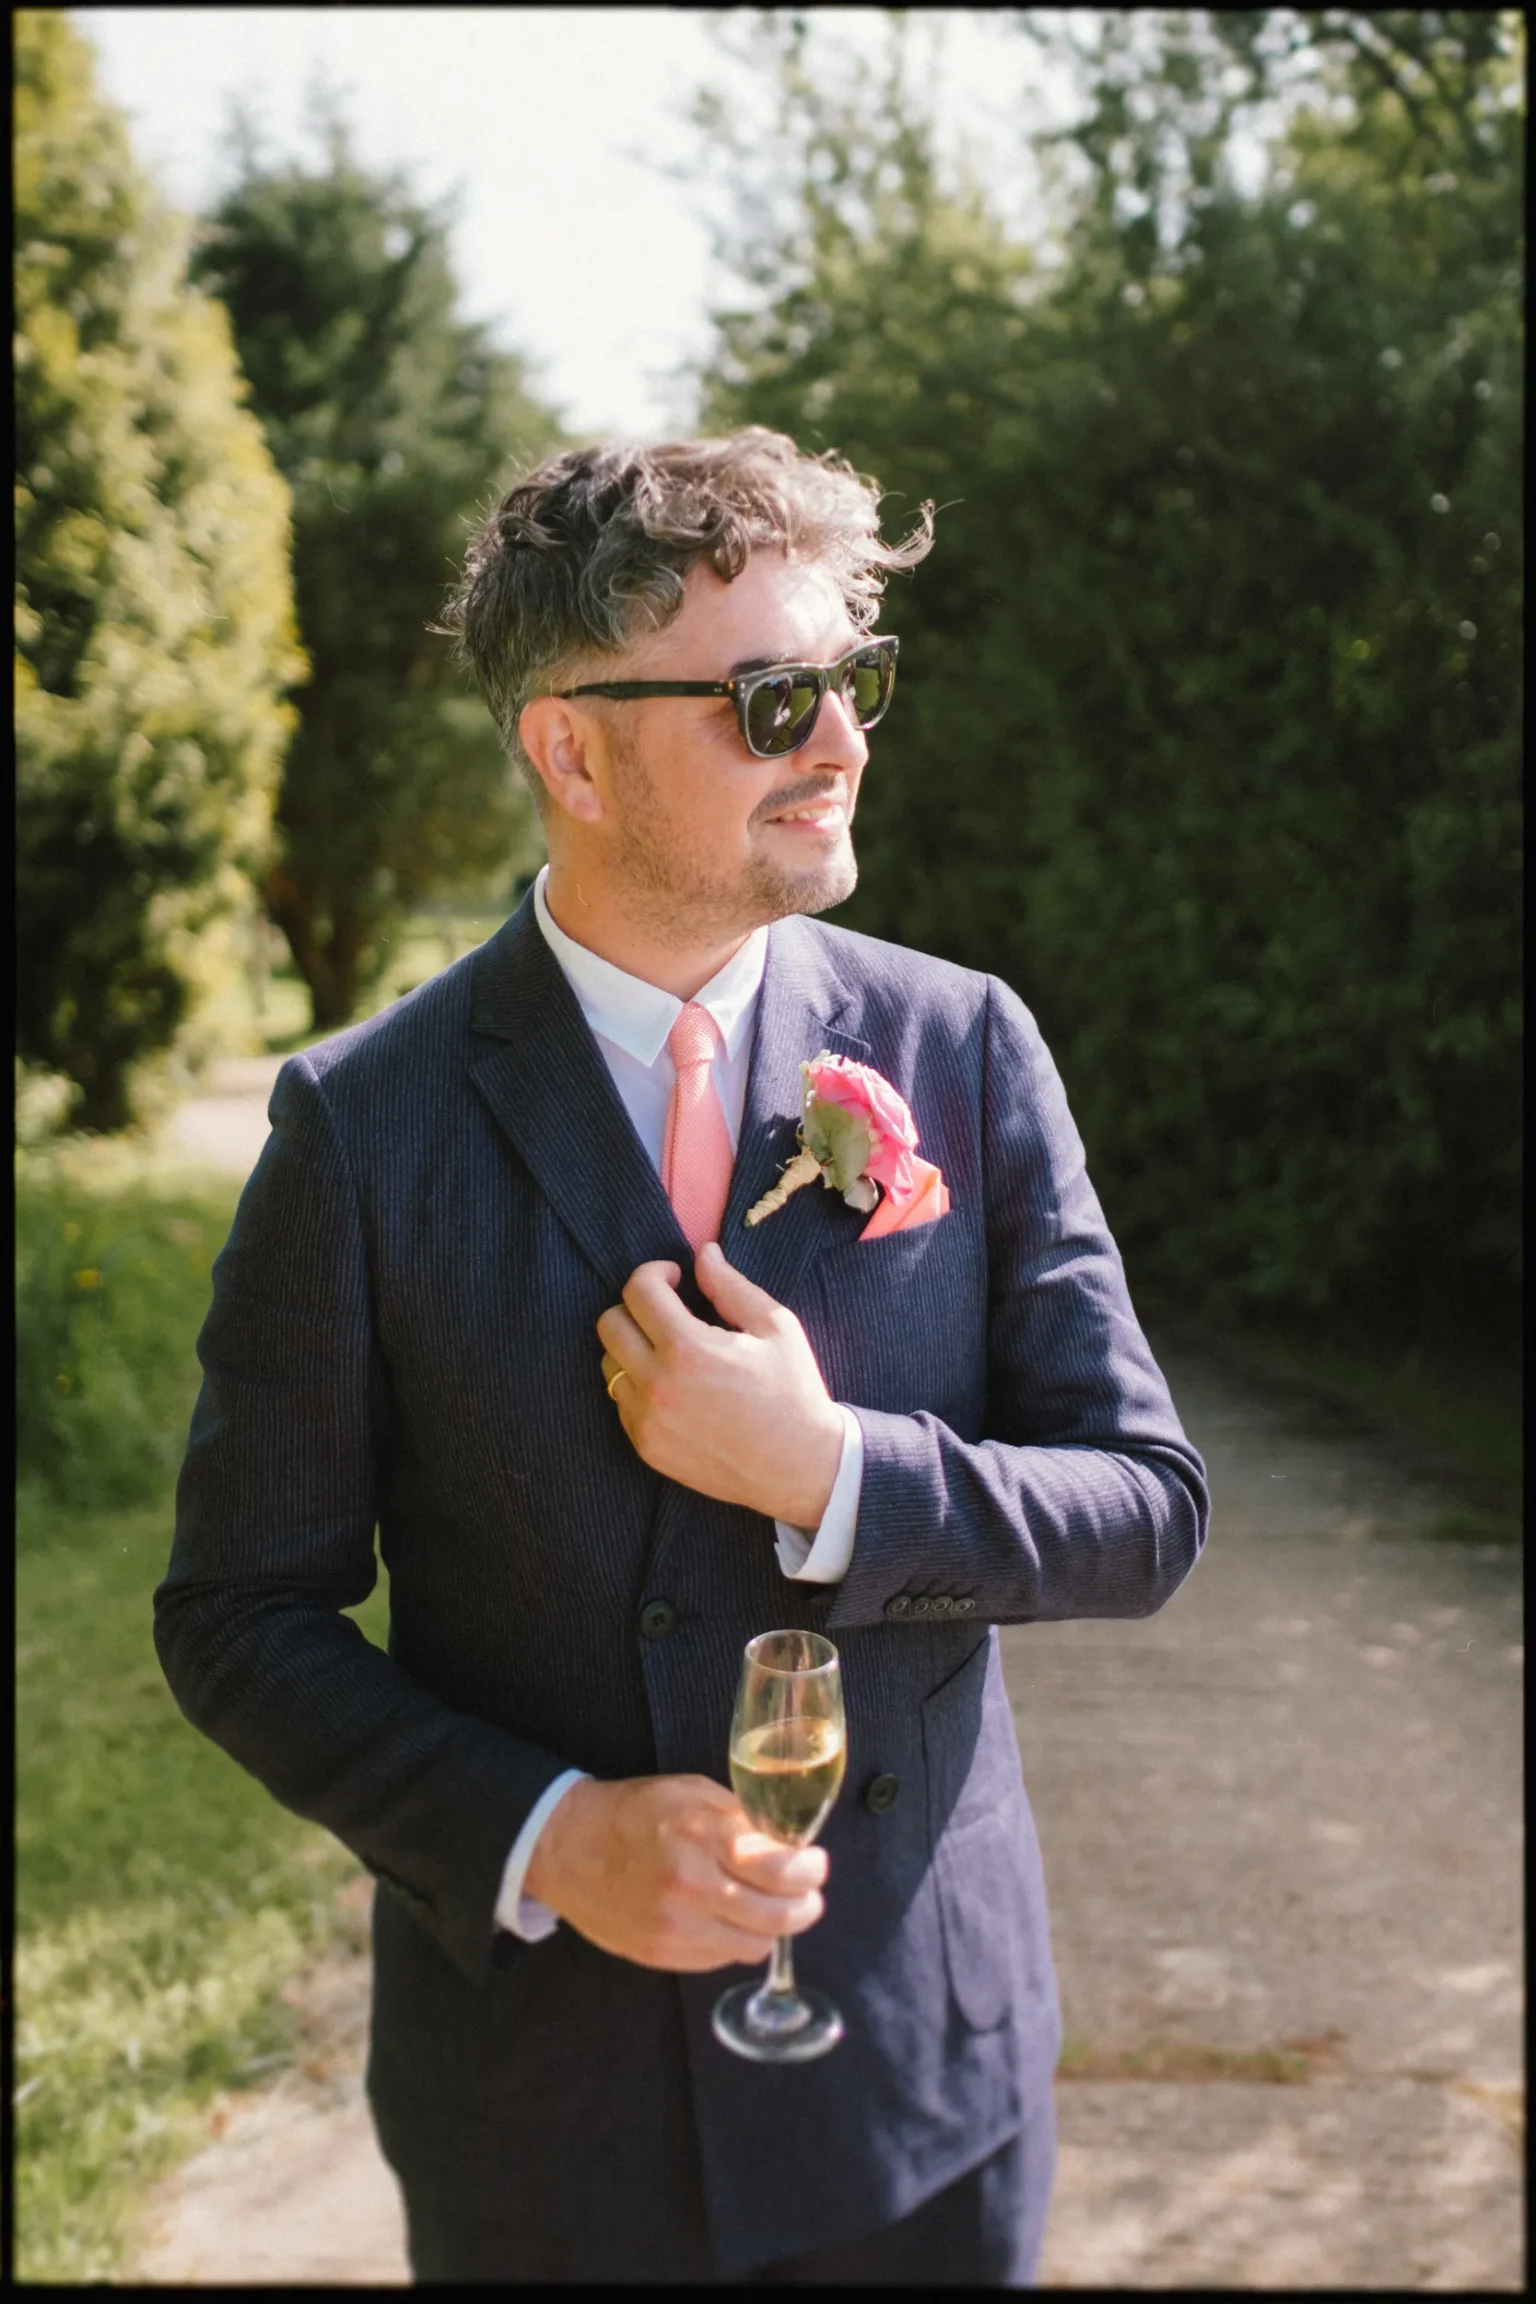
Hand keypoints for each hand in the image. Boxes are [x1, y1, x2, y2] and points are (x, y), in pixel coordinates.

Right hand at [523, 1773, 828, 1971]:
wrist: (569, 1847)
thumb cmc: (637, 1812)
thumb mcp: (694, 1794)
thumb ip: (744, 1822)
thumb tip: (791, 1848)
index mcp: (702, 1836)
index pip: (780, 1871)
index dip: (810, 1872)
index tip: (815, 1864)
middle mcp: (690, 1887)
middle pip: (777, 1918)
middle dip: (803, 1906)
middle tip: (805, 1894)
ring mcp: (674, 1928)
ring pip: (753, 1946)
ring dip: (768, 1927)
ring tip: (762, 1904)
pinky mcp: (661, 1955)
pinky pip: (720, 1959)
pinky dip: (732, 1940)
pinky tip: (722, 1916)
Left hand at [597, 1244, 844, 1526]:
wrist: (798, 1466)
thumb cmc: (793, 1391)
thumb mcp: (775, 1326)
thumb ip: (730, 1285)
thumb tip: (703, 1253)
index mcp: (688, 1348)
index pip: (638, 1290)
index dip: (655, 1273)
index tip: (676, 1279)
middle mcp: (657, 1384)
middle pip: (609, 1324)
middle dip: (635, 1307)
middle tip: (667, 1312)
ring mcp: (647, 1420)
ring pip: (608, 1365)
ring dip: (631, 1348)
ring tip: (669, 1352)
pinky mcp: (646, 1447)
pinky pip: (621, 1402)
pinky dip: (638, 1386)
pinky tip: (674, 1387)